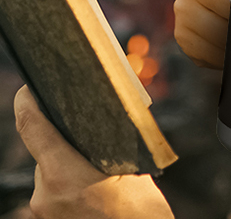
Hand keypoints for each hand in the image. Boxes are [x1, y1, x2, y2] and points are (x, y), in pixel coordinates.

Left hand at [14, 86, 173, 218]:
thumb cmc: (141, 213)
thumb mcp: (131, 168)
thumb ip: (106, 146)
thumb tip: (100, 124)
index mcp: (63, 173)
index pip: (31, 126)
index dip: (26, 101)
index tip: (28, 87)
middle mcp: (45, 192)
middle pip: (45, 150)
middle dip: (66, 139)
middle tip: (93, 136)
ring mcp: (44, 209)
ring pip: (51, 171)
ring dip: (70, 163)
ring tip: (101, 170)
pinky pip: (54, 189)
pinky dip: (70, 181)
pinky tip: (95, 186)